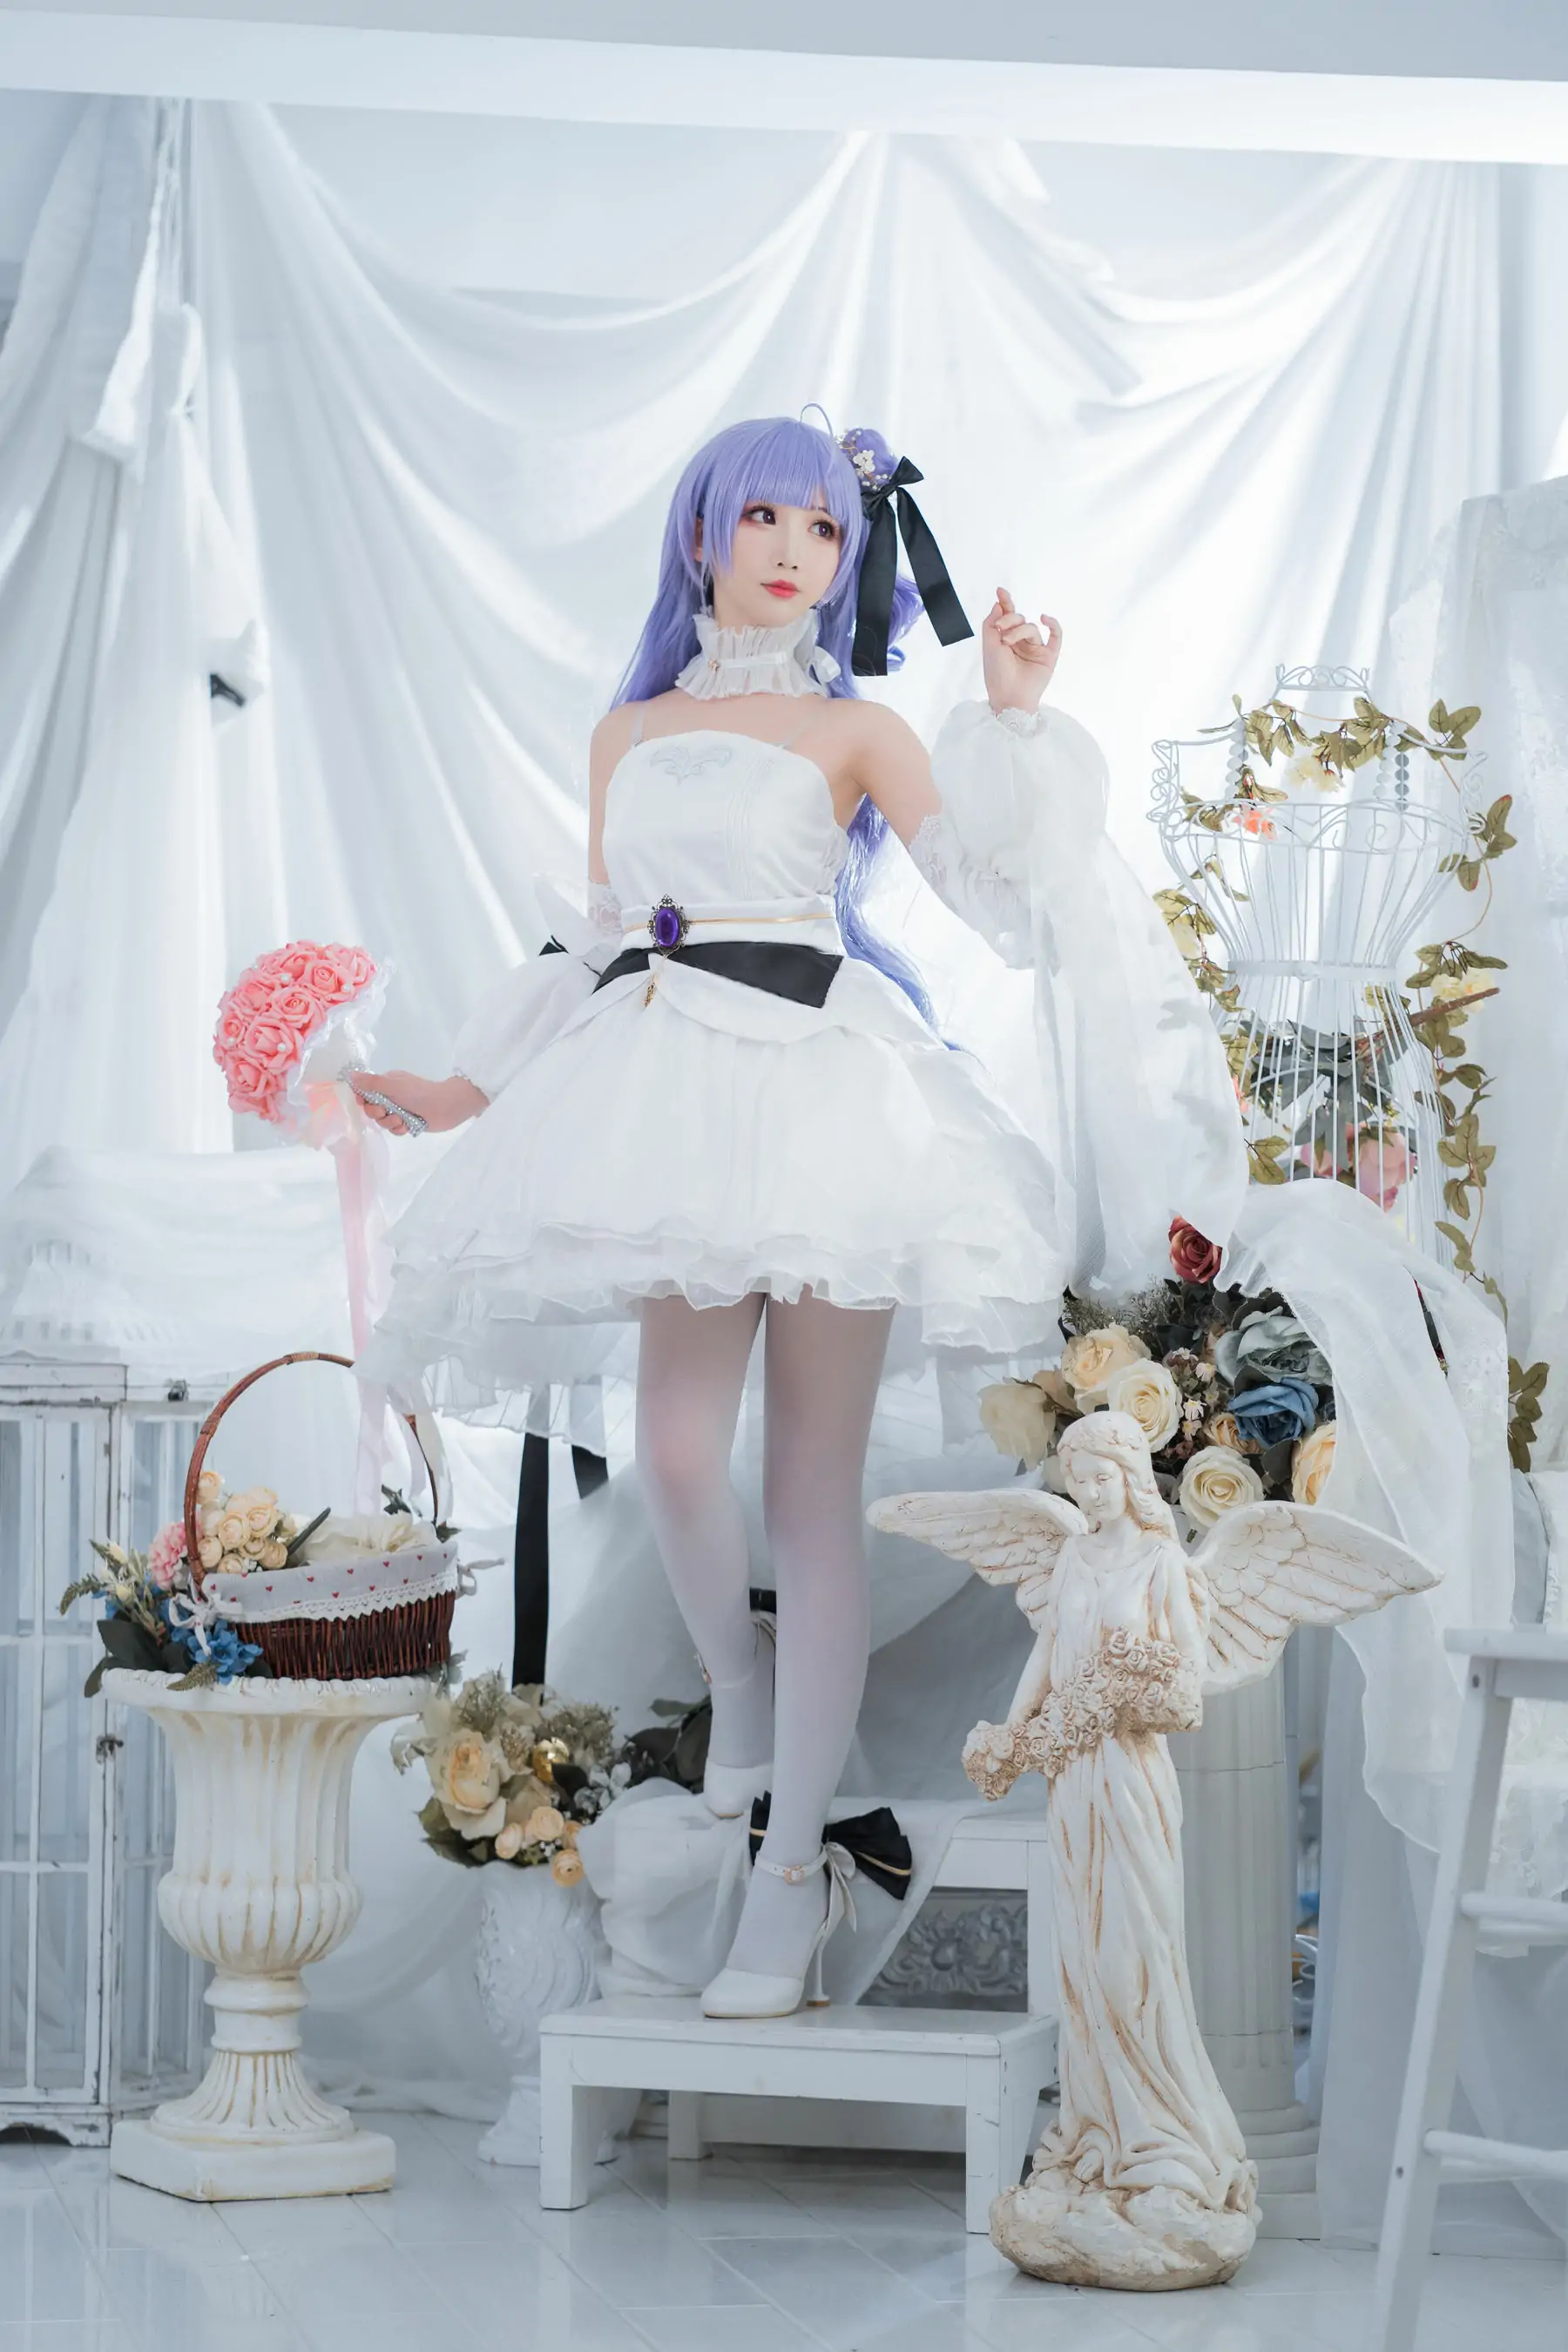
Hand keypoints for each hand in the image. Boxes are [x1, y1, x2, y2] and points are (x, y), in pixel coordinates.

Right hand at [348, 1071, 486, 1134]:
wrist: (448, 1107)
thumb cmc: (420, 1093)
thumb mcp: (393, 1086)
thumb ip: (372, 1083)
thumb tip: (350, 1075)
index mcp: (387, 1083)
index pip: (366, 1091)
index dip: (363, 1100)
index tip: (364, 1103)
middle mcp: (392, 1095)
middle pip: (372, 1109)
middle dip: (378, 1114)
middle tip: (387, 1111)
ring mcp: (400, 1109)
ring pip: (383, 1121)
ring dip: (390, 1123)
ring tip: (402, 1120)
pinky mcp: (408, 1121)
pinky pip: (395, 1129)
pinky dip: (400, 1129)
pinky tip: (408, 1127)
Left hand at [982, 587, 1060, 714]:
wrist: (1008, 697)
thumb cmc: (996, 675)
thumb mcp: (988, 645)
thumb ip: (991, 623)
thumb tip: (1000, 604)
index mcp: (1005, 640)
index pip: (1007, 617)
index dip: (1005, 603)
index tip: (1001, 591)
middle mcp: (1021, 643)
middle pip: (1019, 619)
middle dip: (1009, 620)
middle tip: (1000, 630)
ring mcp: (1035, 649)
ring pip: (1031, 628)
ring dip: (1019, 630)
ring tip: (1008, 642)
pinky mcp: (1048, 656)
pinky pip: (1056, 636)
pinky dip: (1053, 624)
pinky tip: (1044, 618)